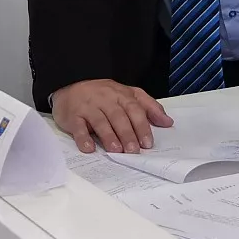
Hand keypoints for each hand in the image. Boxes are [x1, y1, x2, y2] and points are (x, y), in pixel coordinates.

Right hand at [51, 79, 173, 153]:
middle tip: (134, 150)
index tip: (148, 143)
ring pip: (100, 121)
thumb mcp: (127, 95)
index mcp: (120, 94)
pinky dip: (83, 137)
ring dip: (109, 137)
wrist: (70, 88)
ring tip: (116, 151)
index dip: (141, 126)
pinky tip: (88, 148)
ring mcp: (88, 106)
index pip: (134, 109)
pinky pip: (78, 126)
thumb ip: (149, 107)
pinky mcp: (73, 115)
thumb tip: (168, 122)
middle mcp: (105, 99)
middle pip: (118, 116)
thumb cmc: (103, 96)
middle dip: (127, 134)